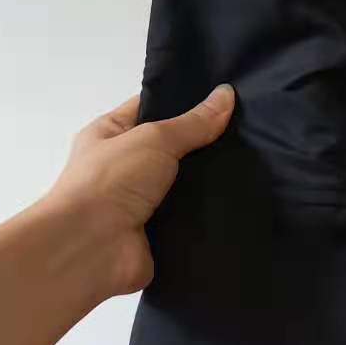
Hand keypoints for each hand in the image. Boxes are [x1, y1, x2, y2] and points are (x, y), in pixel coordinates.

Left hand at [42, 85, 234, 295]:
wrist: (91, 249)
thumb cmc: (110, 181)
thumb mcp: (153, 139)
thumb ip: (192, 122)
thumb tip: (226, 94)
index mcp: (110, 134)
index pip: (151, 108)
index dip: (185, 101)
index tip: (226, 95)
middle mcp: (124, 167)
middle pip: (173, 148)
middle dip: (205, 142)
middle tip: (249, 129)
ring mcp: (142, 202)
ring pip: (186, 184)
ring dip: (211, 180)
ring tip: (254, 162)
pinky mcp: (159, 233)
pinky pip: (191, 217)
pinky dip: (211, 212)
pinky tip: (244, 199)